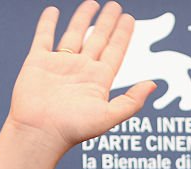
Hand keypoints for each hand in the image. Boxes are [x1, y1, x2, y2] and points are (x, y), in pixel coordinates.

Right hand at [6, 1, 155, 154]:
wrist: (40, 133)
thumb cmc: (74, 130)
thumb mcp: (109, 116)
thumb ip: (132, 101)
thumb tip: (153, 84)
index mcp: (99, 80)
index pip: (115, 51)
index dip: (123, 35)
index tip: (129, 19)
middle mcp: (81, 70)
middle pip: (98, 39)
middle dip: (107, 23)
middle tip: (116, 6)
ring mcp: (60, 64)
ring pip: (74, 34)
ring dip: (83, 18)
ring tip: (92, 3)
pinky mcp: (38, 62)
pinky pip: (44, 37)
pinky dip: (47, 23)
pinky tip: (53, 11)